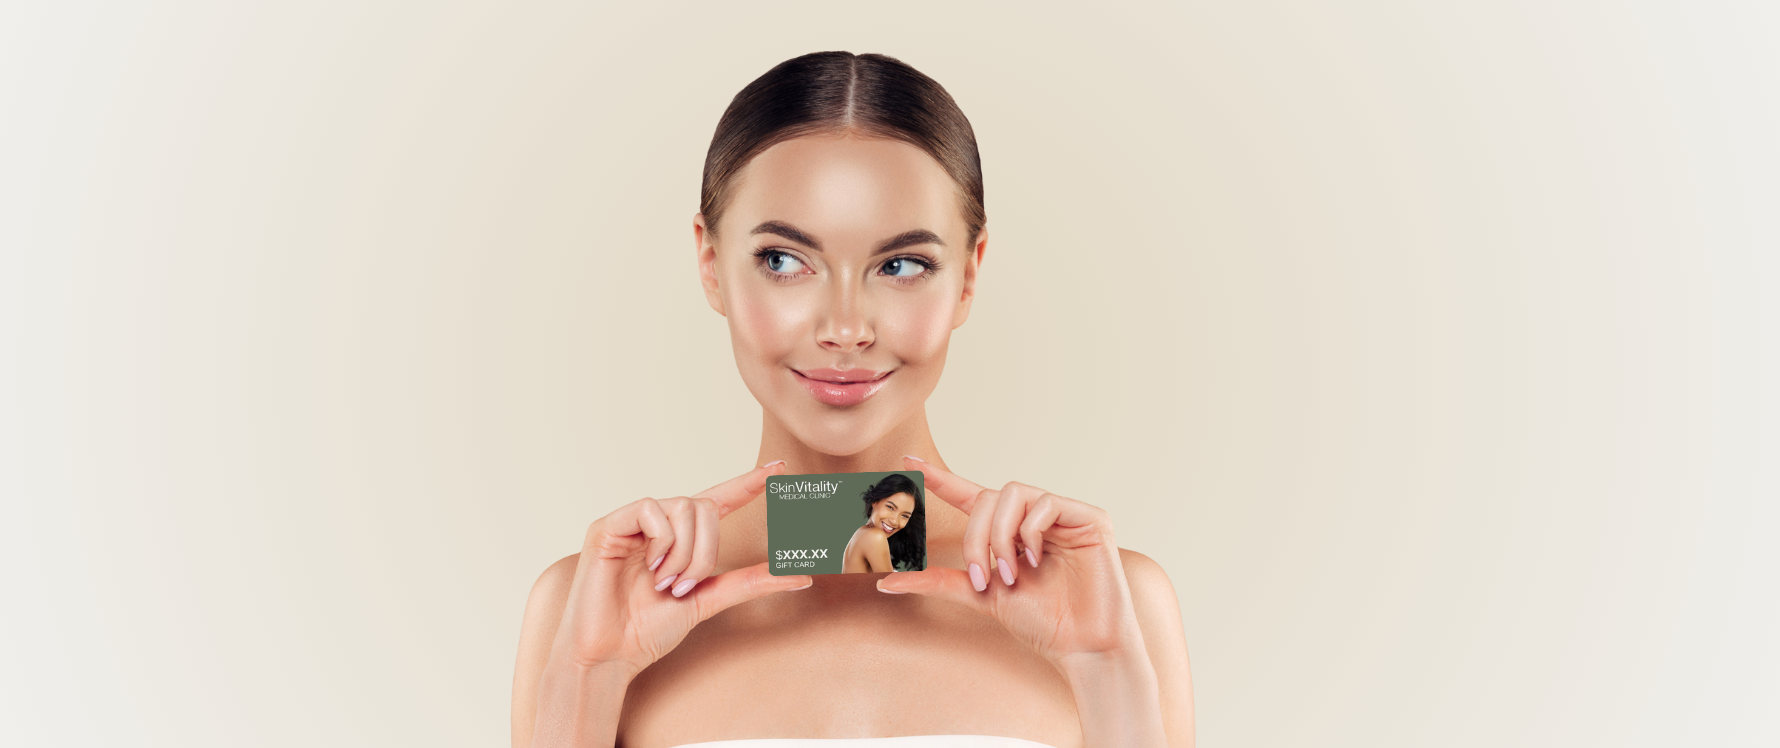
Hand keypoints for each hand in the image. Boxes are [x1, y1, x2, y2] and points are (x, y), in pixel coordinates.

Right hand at [545, 461, 812, 675]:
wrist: (609, 655)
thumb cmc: (648, 630)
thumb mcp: (708, 600)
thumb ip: (750, 583)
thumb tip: (802, 576)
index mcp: (679, 538)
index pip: (718, 499)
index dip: (747, 482)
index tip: (779, 468)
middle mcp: (656, 524)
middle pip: (703, 505)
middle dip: (705, 550)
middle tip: (685, 586)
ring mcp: (631, 523)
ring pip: (682, 505)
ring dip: (684, 552)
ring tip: (665, 582)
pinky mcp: (607, 526)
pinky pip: (650, 509)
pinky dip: (660, 541)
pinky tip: (649, 567)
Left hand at [880, 457, 1147, 664]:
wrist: (1082, 646)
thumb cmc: (1041, 622)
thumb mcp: (982, 596)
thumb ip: (940, 582)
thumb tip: (884, 582)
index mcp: (1009, 532)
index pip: (970, 494)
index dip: (940, 478)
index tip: (907, 463)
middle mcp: (1034, 517)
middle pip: (988, 497)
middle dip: (976, 537)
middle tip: (983, 576)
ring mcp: (1063, 515)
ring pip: (1012, 493)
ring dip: (1000, 536)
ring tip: (1010, 573)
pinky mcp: (1089, 517)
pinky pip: (1045, 503)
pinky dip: (1031, 532)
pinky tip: (1036, 561)